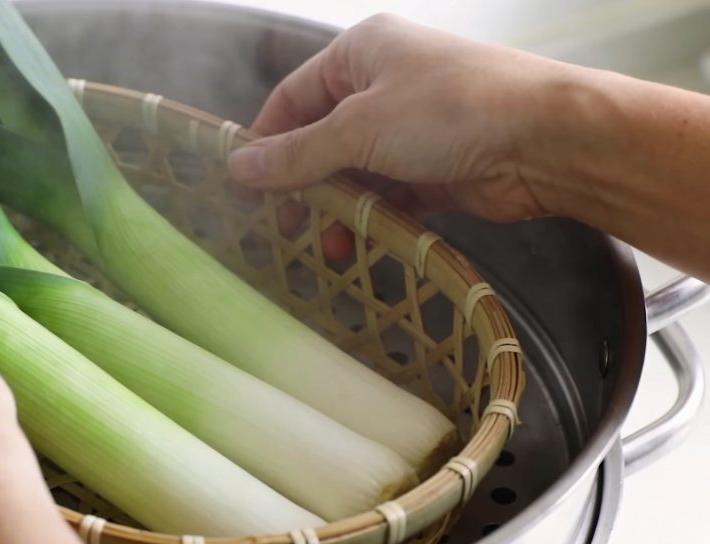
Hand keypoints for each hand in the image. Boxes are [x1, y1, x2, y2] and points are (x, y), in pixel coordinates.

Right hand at [228, 14, 571, 246]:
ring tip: (327, 246)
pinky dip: (371, 220)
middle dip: (301, 185)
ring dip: (337, 211)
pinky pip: (388, 196)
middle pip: (320, 140)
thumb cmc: (451, 111)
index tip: (243, 189)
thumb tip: (238, 166)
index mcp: (360, 53)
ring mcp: (411, 128)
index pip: (291, 99)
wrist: (548, 141)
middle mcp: (383, 85)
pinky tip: (358, 246)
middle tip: (284, 228)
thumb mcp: (359, 129)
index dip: (264, 143)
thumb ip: (296, 154)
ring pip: (354, 173)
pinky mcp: (435, 169)